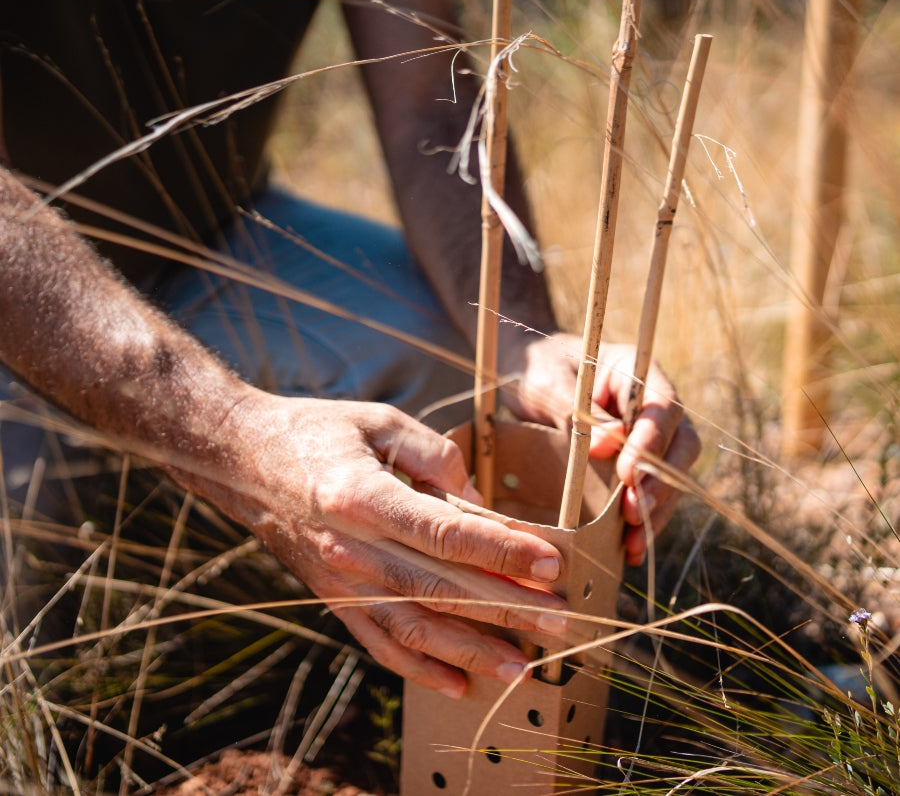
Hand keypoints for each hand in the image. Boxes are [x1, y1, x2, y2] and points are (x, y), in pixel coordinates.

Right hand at [181, 392, 569, 697]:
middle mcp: (351, 549)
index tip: (551, 565)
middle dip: (507, 610)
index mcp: (363, 497)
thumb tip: (477, 500)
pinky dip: (420, 668)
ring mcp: (339, 581)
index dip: (503, 552)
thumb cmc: (314, 431)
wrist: (239, 459)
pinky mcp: (332, 598)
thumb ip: (434, 455)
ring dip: (473, 651)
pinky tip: (459, 683)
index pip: (447, 533)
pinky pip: (380, 643)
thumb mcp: (378, 420)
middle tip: (560, 622)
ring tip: (523, 666)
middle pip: (442, 589)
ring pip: (415, 629)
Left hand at [498, 333, 700, 565]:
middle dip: (661, 483)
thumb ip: (576, 410)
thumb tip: (610, 444)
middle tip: (635, 513)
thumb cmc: (535, 367)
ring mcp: (647, 433)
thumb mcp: (547, 383)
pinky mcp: (634, 461)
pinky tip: (628, 548)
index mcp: (636, 370)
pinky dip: (643, 519)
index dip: (653, 442)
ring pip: (671, 474)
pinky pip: (650, 490)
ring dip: (656, 509)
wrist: (523, 370)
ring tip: (633, 541)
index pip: (663, 405)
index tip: (628, 474)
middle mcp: (651, 402)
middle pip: (679, 444)